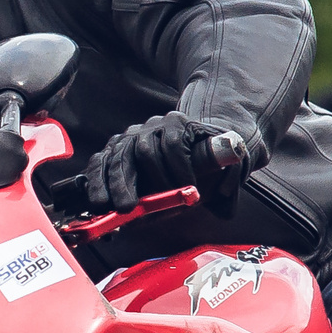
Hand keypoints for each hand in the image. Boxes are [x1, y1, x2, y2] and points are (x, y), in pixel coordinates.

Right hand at [82, 113, 254, 211]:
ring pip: (117, 157)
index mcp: (178, 124)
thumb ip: (221, 156)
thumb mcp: (217, 158)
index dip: (177, 171)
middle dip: (135, 182)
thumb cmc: (202, 161)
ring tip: (114, 208)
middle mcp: (151, 127)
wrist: (189, 150)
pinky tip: (97, 201)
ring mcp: (130, 137)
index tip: (183, 192)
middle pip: (141, 150)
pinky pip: (100, 162)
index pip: (172, 144)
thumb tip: (234, 151)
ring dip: (114, 185)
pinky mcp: (114, 150)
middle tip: (131, 207)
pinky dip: (97, 182)